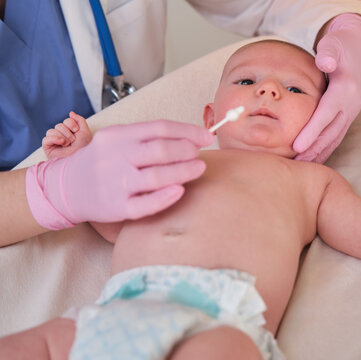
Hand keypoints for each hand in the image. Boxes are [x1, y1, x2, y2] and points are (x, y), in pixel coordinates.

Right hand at [26, 120, 213, 228]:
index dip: (189, 131)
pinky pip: (146, 204)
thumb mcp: (118, 140)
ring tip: (199, 168)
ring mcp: (115, 183)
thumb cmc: (103, 161)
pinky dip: (166, 197)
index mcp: (118, 135)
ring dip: (184, 171)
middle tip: (199, 154)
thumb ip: (148, 137)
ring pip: (157, 176)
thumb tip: (192, 137)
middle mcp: (116, 157)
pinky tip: (180, 190)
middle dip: (187, 150)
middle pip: (161, 150)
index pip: (160, 128)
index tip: (207, 137)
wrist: (67, 187)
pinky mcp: (116, 208)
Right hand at [43, 112, 91, 158]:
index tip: (77, 132)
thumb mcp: (85, 132)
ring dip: (63, 137)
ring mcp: (54, 141)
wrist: (79, 160)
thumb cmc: (83, 148)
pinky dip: (55, 139)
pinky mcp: (48, 147)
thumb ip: (80, 120)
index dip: (72, 124)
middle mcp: (61, 136)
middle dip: (68, 133)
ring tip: (68, 145)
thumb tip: (71, 113)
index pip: (67, 120)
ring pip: (52, 130)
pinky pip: (46, 138)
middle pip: (60, 125)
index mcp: (70, 132)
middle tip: (73, 141)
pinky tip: (62, 143)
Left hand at [294, 13, 360, 162]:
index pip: (326, 114)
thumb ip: (329, 51)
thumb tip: (324, 62)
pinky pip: (336, 137)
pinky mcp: (347, 117)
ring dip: (319, 155)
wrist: (359, 48)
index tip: (297, 147)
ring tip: (300, 169)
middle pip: (330, 133)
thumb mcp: (334, 42)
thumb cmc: (340, 45)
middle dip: (313, 151)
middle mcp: (351, 104)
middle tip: (294, 167)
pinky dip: (324, 150)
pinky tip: (311, 160)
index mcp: (346, 89)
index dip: (312, 131)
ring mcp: (350, 112)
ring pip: (334, 139)